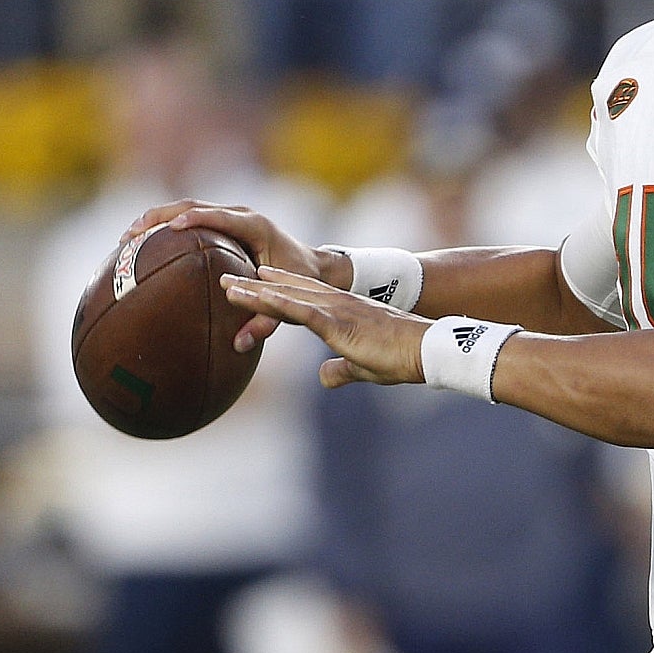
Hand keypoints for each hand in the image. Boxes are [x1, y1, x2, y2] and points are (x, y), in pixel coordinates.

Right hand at [124, 200, 354, 349]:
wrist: (316, 264)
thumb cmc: (301, 281)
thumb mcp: (287, 301)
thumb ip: (266, 322)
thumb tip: (240, 345)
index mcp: (255, 226)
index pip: (219, 216)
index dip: (193, 219)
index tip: (169, 229)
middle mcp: (241, 215)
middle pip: (192, 205)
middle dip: (159, 217)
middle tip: (130, 235)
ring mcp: (230, 217)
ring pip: (186, 209)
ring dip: (155, 220)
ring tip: (125, 240)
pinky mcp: (223, 224)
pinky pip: (190, 221)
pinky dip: (164, 229)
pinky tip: (141, 249)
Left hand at [222, 266, 427, 387]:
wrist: (426, 350)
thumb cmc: (401, 358)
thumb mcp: (364, 367)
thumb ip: (341, 370)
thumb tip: (324, 378)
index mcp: (343, 311)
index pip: (304, 296)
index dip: (278, 287)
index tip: (255, 279)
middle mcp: (337, 303)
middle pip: (288, 290)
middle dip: (256, 284)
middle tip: (226, 275)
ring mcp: (337, 310)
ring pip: (288, 297)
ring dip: (255, 291)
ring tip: (226, 285)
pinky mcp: (339, 323)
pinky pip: (301, 311)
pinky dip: (276, 304)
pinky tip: (256, 298)